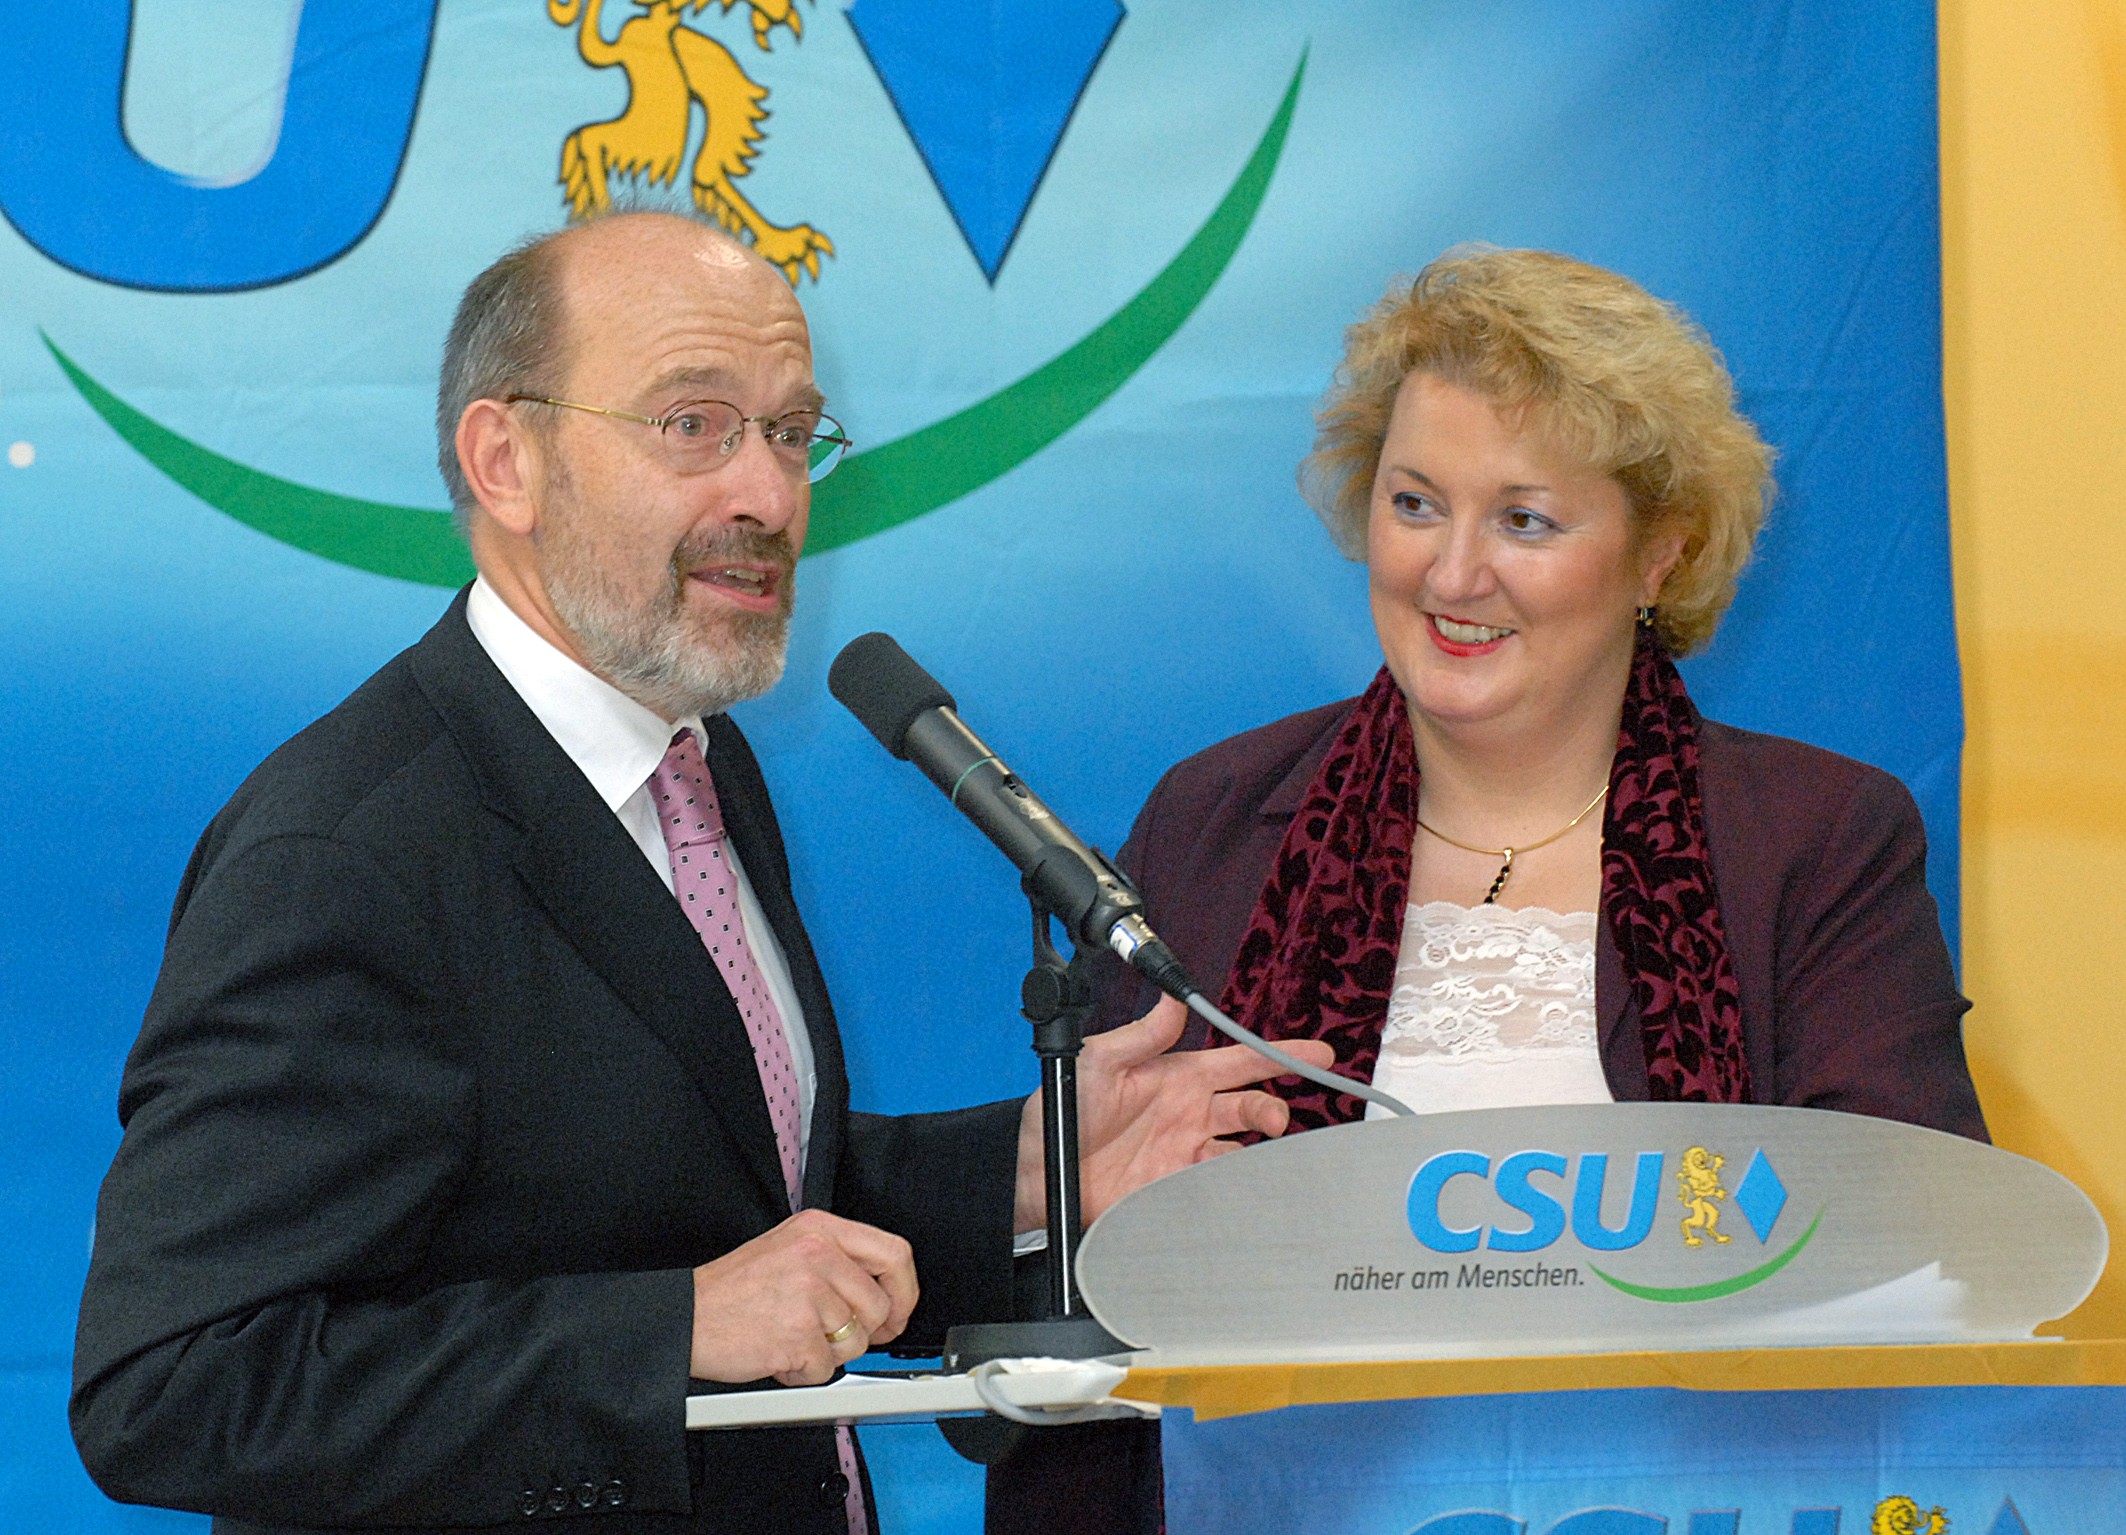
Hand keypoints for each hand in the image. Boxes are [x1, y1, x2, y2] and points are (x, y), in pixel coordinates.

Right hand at [689, 1209, 916, 1385]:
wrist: (686, 1317)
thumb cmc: (732, 1290)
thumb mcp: (789, 1249)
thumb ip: (838, 1262)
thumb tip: (888, 1297)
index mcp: (819, 1229)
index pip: (894, 1253)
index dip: (904, 1291)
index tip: (896, 1312)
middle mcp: (818, 1254)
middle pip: (879, 1305)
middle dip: (862, 1332)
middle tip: (833, 1336)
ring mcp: (809, 1294)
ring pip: (856, 1342)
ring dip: (827, 1353)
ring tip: (792, 1336)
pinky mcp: (798, 1334)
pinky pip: (826, 1370)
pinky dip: (803, 1373)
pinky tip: (778, 1352)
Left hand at [1013, 996, 1337, 1229]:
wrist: (1038, 1168)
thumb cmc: (1064, 1108)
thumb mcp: (1100, 1061)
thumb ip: (1143, 1035)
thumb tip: (1174, 1000)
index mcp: (1179, 1077)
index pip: (1240, 1062)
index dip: (1280, 1055)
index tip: (1318, 1053)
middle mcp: (1190, 1114)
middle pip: (1252, 1107)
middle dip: (1273, 1109)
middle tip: (1273, 1117)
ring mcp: (1185, 1154)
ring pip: (1244, 1150)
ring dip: (1260, 1152)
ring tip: (1262, 1153)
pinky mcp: (1175, 1191)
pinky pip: (1218, 1188)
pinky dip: (1236, 1187)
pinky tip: (1242, 1186)